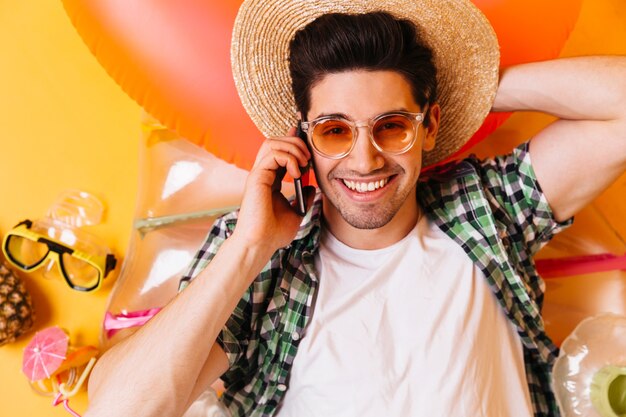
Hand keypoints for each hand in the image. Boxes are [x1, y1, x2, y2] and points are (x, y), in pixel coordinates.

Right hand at [232, 127, 314, 252]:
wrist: (261, 244)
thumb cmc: (274, 233)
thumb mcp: (296, 212)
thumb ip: (303, 197)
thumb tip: (311, 186)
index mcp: (269, 180)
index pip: (279, 151)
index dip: (292, 143)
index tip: (308, 144)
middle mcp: (262, 174)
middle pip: (274, 141)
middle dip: (296, 143)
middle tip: (309, 158)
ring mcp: (258, 174)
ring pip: (271, 142)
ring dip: (292, 148)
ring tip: (304, 163)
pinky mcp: (256, 177)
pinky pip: (272, 154)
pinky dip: (289, 159)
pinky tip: (297, 174)